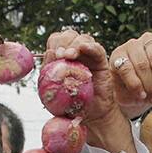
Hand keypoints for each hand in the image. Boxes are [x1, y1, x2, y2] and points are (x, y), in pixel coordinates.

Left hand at [44, 30, 134, 152]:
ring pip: (83, 38)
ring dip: (75, 44)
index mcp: (62, 58)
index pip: (56, 41)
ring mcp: (90, 57)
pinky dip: (90, 46)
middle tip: (60, 55)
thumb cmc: (72, 106)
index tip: (53, 55)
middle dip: (63, 42)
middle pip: (69, 35)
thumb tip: (49, 53)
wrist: (92, 116)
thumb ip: (49, 73)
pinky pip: (97, 49)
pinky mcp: (102, 62)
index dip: (54, 44)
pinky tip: (84, 48)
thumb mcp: (54, 92)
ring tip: (70, 55)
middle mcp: (76, 54)